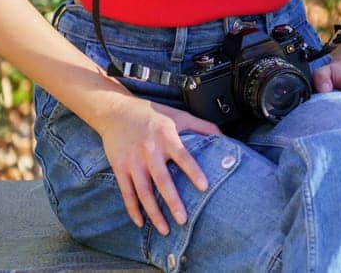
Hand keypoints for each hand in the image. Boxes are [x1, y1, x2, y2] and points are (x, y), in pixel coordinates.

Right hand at [95, 98, 220, 234]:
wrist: (116, 111)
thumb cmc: (152, 115)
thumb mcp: (179, 116)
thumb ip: (202, 127)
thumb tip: (225, 137)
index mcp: (166, 137)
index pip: (183, 156)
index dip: (193, 172)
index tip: (204, 187)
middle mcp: (149, 151)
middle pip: (162, 180)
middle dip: (173, 202)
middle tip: (183, 220)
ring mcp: (133, 161)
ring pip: (144, 192)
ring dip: (154, 213)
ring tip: (165, 229)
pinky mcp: (120, 168)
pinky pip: (127, 193)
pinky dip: (133, 209)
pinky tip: (141, 223)